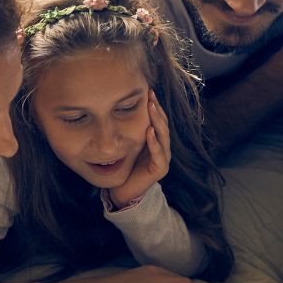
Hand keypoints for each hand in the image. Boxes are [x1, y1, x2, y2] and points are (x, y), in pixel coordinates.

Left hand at [108, 91, 170, 206]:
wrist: (123, 191)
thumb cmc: (125, 167)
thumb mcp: (128, 144)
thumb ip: (130, 131)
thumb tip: (120, 108)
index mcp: (156, 141)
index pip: (158, 120)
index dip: (155, 106)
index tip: (148, 91)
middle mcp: (162, 148)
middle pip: (163, 125)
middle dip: (157, 109)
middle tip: (151, 95)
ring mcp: (163, 158)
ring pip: (163, 136)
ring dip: (157, 121)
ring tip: (151, 108)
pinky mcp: (160, 169)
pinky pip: (159, 154)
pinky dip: (154, 142)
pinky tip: (150, 131)